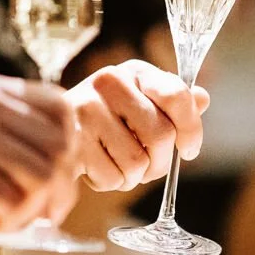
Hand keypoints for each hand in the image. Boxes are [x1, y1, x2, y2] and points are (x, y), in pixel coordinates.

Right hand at [0, 70, 78, 231]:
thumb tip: (26, 146)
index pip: (59, 106)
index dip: (66, 147)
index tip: (50, 177)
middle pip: (61, 145)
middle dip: (59, 188)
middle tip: (37, 213)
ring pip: (46, 175)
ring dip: (33, 210)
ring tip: (4, 222)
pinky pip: (15, 203)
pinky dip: (8, 224)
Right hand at [67, 59, 209, 191]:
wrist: (51, 130)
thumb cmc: (107, 119)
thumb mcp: (141, 103)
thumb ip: (173, 103)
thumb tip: (203, 99)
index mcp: (135, 71)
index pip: (177, 96)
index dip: (192, 129)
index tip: (188, 150)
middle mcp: (109, 82)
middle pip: (161, 135)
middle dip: (161, 162)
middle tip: (149, 167)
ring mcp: (87, 108)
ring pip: (137, 161)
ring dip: (134, 176)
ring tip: (119, 165)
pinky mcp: (71, 139)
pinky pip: (112, 177)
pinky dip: (112, 182)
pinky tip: (99, 167)